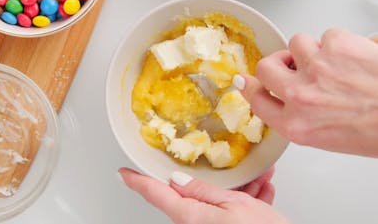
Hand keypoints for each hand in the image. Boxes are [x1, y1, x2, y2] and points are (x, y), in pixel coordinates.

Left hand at [118, 167, 287, 223]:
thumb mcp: (233, 205)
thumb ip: (202, 191)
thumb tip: (177, 181)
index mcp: (189, 217)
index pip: (155, 194)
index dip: (137, 181)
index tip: (123, 173)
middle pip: (193, 196)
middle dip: (215, 181)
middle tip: (233, 170)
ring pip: (217, 203)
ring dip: (238, 191)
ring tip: (259, 181)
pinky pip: (230, 214)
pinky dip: (246, 203)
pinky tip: (262, 193)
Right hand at [235, 28, 377, 156]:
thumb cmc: (377, 130)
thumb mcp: (327, 136)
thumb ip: (299, 116)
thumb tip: (280, 96)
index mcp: (296, 125)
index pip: (257, 100)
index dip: (251, 87)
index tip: (248, 80)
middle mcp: (300, 97)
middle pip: (265, 67)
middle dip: (277, 63)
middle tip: (291, 63)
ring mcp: (316, 68)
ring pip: (296, 43)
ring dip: (312, 49)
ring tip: (335, 61)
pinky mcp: (336, 45)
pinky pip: (327, 34)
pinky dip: (339, 41)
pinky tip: (354, 56)